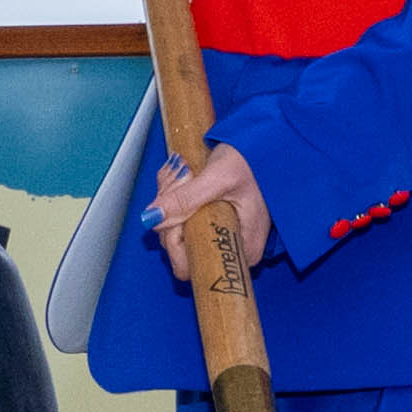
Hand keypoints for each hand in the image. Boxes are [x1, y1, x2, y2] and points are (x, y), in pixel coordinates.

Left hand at [146, 135, 271, 284]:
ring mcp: (215, 235)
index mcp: (240, 250)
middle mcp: (228, 248)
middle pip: (176, 246)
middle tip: (183, 180)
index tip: (178, 212)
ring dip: (170, 197)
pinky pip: (176, 215)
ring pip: (172, 228)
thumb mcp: (219, 178)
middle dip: (170, 211)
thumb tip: (152, 217)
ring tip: (187, 174)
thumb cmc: (252, 162)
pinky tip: (185, 176)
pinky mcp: (205, 221)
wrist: (259, 144)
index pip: (190, 266)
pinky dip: (172, 194)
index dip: (174, 240)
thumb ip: (186, 199)